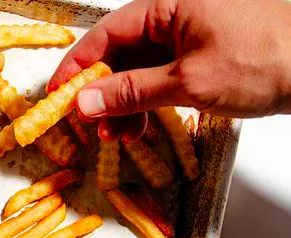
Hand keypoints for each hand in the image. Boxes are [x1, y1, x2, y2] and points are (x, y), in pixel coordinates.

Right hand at [48, 0, 290, 137]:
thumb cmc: (268, 59)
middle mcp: (177, 16)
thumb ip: (131, 92)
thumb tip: (85, 101)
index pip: (106, 34)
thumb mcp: (189, 82)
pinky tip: (141, 128)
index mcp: (169, 5)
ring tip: (116, 136)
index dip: (77, 67)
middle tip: (87, 125)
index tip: (57, 96)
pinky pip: (162, 78)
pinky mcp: (206, 58)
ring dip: (124, 104)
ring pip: (140, 70)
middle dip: (101, 92)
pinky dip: (148, 103)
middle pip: (120, 53)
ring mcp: (192, 37)